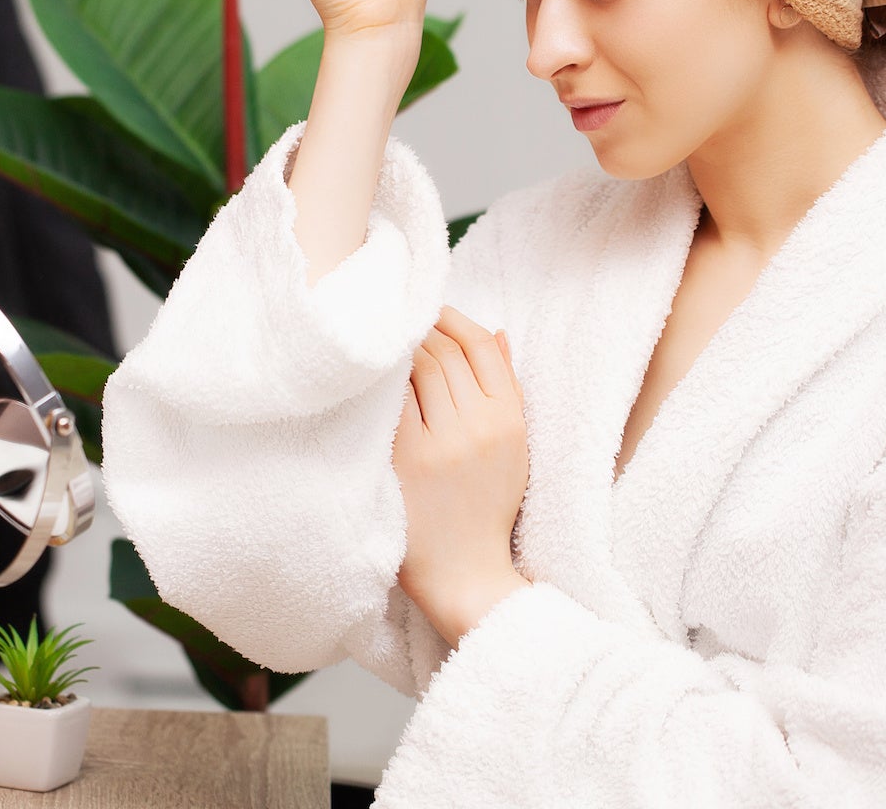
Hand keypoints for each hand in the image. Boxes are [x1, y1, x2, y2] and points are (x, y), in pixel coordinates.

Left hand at [394, 306, 532, 646]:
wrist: (465, 573)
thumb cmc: (485, 508)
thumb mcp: (514, 446)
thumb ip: (505, 388)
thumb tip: (496, 332)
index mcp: (510, 420)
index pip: (481, 347)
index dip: (454, 321)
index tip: (433, 313)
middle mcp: (478, 427)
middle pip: (444, 353)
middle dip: (421, 332)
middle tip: (400, 327)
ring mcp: (440, 443)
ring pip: (416, 370)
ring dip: (398, 353)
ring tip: (386, 351)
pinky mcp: (405, 459)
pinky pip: (391, 401)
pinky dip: (382, 384)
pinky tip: (372, 381)